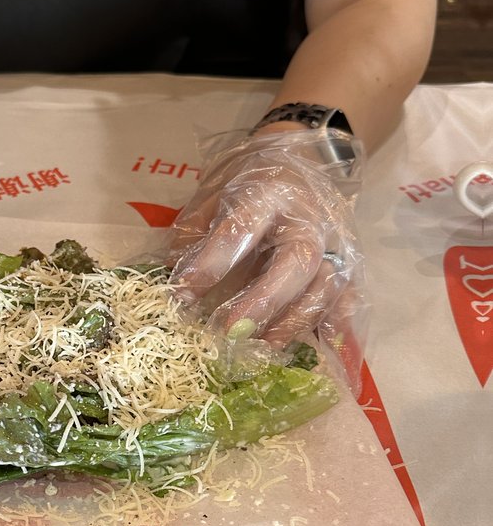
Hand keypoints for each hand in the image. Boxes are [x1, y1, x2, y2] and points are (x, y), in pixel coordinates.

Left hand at [168, 129, 366, 360]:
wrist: (301, 159)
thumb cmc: (248, 182)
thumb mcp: (213, 192)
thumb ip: (195, 234)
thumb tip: (176, 282)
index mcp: (268, 193)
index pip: (241, 229)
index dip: (211, 262)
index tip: (181, 293)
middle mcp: (309, 218)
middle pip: (297, 262)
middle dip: (263, 301)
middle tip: (229, 332)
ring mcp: (336, 243)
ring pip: (325, 288)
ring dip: (293, 324)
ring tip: (262, 351)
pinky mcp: (350, 266)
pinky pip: (350, 303)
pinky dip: (343, 336)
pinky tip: (334, 366)